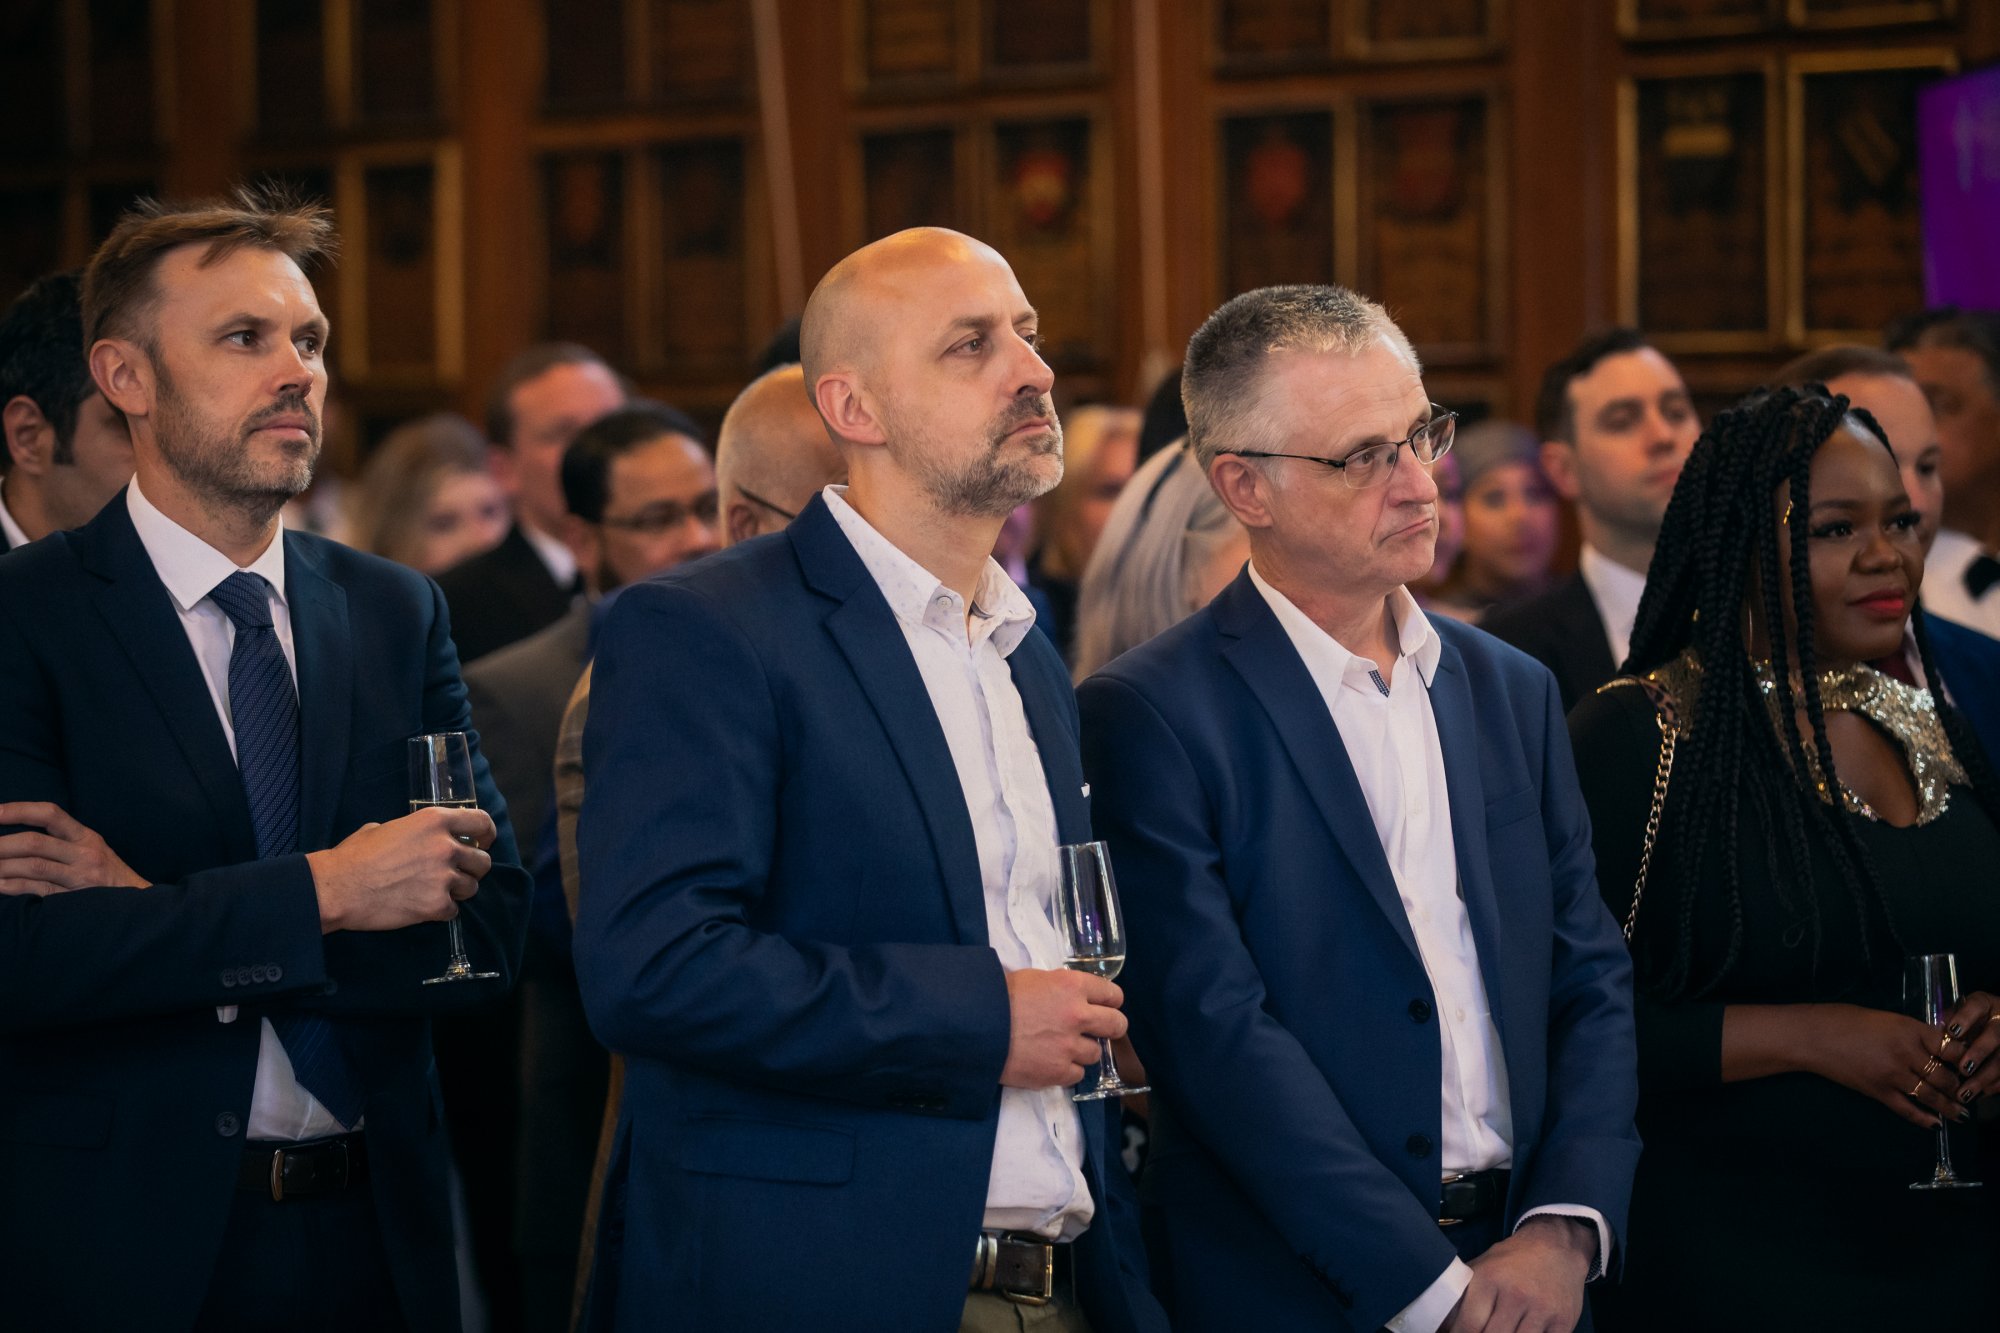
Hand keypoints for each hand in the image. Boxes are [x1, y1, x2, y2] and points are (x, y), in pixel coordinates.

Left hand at [0, 802, 149, 894]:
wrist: (141, 905)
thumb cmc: (109, 877)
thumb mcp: (93, 850)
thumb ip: (63, 842)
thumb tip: (17, 840)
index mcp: (86, 836)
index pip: (50, 813)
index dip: (18, 810)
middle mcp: (85, 853)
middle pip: (35, 842)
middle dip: (1, 844)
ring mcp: (81, 877)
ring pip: (33, 866)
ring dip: (1, 867)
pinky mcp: (75, 899)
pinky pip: (38, 890)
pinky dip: (13, 887)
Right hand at [305, 805, 494, 933]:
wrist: (337, 887)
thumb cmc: (355, 855)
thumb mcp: (385, 827)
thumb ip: (413, 831)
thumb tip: (419, 838)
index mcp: (435, 820)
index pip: (482, 823)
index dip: (486, 835)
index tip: (483, 843)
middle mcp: (445, 847)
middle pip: (483, 861)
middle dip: (471, 869)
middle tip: (453, 874)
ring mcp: (443, 877)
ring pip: (471, 887)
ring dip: (457, 891)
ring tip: (432, 891)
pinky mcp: (436, 905)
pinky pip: (453, 910)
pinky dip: (441, 911)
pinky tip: (421, 906)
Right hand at [1000, 968, 1125, 1088]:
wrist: (974, 1027)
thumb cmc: (998, 997)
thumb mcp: (1034, 979)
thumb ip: (1060, 988)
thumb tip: (1072, 996)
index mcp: (1072, 986)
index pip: (1113, 994)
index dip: (1110, 1001)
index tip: (1105, 1006)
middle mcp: (1078, 1015)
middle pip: (1117, 1025)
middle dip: (1111, 1027)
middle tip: (1099, 1030)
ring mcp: (1070, 1046)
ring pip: (1096, 1053)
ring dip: (1083, 1051)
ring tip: (1061, 1047)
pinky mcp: (1058, 1072)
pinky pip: (1077, 1074)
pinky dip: (1067, 1070)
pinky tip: (1051, 1062)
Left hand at [1444, 1216, 1591, 1332]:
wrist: (1557, 1246)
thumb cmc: (1513, 1260)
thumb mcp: (1482, 1268)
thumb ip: (1461, 1297)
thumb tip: (1440, 1328)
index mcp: (1490, 1279)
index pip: (1469, 1326)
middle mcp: (1516, 1294)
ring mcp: (1542, 1310)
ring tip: (1501, 1331)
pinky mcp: (1563, 1321)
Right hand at [1802, 1002, 1965, 1128]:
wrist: (1812, 1036)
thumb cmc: (1844, 1020)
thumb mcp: (1886, 1018)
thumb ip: (1911, 1032)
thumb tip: (1935, 1046)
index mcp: (1909, 1029)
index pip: (1950, 1048)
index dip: (1964, 1059)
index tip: (1969, 1064)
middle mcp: (1906, 1052)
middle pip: (1945, 1075)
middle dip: (1959, 1086)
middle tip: (1968, 1093)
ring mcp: (1893, 1074)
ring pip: (1931, 1095)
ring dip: (1949, 1107)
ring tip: (1961, 1113)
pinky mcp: (1878, 1091)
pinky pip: (1907, 1109)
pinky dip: (1924, 1119)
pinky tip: (1935, 1124)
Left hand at [1935, 991, 1999, 1110]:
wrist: (1994, 1023)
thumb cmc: (1966, 1020)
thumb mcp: (1957, 1014)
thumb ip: (1947, 1022)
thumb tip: (1931, 1033)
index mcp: (1984, 1004)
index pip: (1977, 1005)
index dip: (1965, 1018)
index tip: (1952, 1031)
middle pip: (1994, 1036)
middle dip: (1978, 1053)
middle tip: (1963, 1069)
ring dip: (1984, 1077)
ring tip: (1965, 1093)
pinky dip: (1994, 1085)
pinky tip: (1980, 1094)